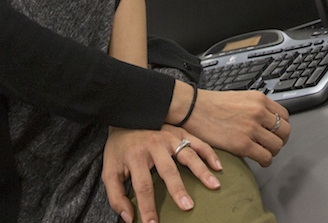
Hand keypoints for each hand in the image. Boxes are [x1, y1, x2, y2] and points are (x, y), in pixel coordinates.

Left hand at [103, 125, 221, 222]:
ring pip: (188, 155)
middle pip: (168, 171)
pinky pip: (197, 142)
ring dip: (201, 171)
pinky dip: (209, 154)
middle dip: (178, 190)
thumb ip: (116, 196)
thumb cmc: (119, 148)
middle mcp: (154, 145)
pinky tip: (217, 166)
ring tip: (213, 186)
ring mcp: (169, 137)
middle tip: (188, 206)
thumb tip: (129, 217)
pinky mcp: (179, 132)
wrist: (125, 116)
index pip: (143, 186)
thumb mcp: (110, 171)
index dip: (148, 207)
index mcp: (136, 156)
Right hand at [181, 88, 289, 166]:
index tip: (277, 132)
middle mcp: (258, 112)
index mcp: (259, 99)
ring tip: (264, 153)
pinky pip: (265, 157)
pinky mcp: (243, 144)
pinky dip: (265, 161)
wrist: (193, 109)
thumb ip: (255, 107)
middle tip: (273, 144)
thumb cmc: (212, 104)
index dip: (282, 126)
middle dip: (281, 140)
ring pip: (277, 146)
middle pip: (285, 131)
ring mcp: (252, 129)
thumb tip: (266, 118)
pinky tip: (260, 160)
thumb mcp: (240, 98)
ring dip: (272, 152)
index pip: (284, 115)